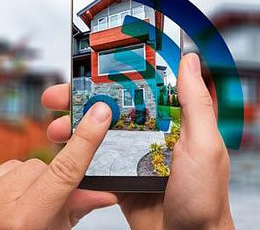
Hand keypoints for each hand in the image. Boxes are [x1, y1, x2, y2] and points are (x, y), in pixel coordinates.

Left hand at [0, 102, 116, 229]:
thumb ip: (76, 209)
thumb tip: (105, 193)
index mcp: (24, 223)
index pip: (64, 172)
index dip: (85, 141)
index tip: (98, 115)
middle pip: (39, 167)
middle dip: (47, 183)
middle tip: (44, 207)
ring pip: (16, 166)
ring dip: (24, 182)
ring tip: (18, 210)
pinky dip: (2, 185)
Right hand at [41, 53, 233, 228]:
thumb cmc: (204, 198)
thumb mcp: (204, 145)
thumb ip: (195, 105)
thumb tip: (190, 61)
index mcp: (177, 121)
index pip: (145, 87)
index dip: (118, 73)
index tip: (94, 63)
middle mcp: (155, 135)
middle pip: (116, 108)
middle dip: (85, 99)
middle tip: (58, 95)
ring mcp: (136, 157)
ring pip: (101, 133)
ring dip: (76, 128)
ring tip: (55, 128)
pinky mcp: (122, 179)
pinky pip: (97, 162)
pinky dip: (79, 156)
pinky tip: (64, 151)